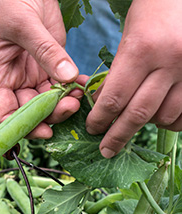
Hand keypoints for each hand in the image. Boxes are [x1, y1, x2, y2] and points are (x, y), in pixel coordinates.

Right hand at [0, 0, 85, 138]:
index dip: (24, 127)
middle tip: (72, 106)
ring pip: (50, 102)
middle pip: (33, 111)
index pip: (6, 113)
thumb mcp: (24, 24)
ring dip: (66, 102)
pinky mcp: (51, 65)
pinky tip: (84, 84)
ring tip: (80, 94)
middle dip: (52, 114)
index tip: (45, 130)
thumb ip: (45, 52)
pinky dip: (75, 87)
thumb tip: (67, 79)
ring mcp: (34, 75)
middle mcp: (16, 82)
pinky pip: (63, 84)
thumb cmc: (9, 1)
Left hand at [86, 0, 181, 157]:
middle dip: (118, 136)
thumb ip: (117, 73)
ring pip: (163, 118)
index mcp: (143, 49)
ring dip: (146, 125)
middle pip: (137, 115)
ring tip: (134, 121)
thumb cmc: (154, 12)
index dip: (100, 120)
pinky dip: (170, 122)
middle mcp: (169, 63)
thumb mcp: (129, 37)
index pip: (114, 98)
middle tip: (106, 150)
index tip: (93, 129)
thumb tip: (102, 106)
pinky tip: (159, 116)